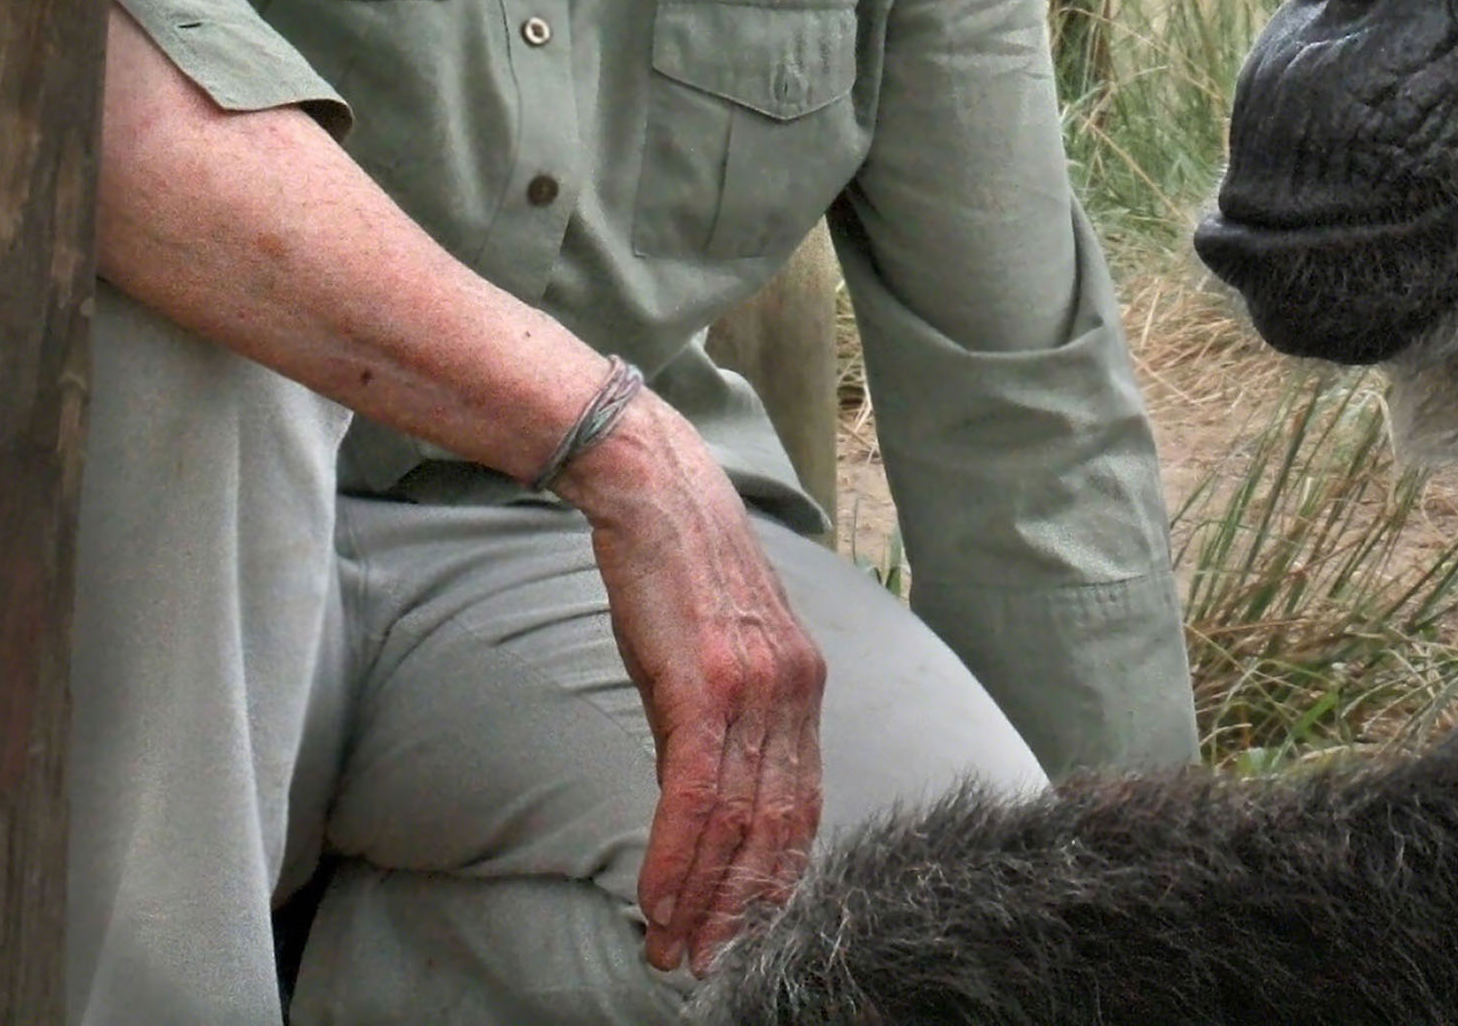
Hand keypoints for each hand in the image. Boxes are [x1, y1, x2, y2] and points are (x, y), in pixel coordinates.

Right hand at [555, 391, 828, 971]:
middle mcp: (795, 692)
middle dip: (742, 908)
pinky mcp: (708, 684)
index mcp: (803, 687)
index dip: (774, 877)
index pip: (801, 807)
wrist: (655, 492)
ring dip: (703, 900)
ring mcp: (757, 689)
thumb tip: (700, 798)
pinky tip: (658, 900)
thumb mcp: (713, 654)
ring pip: (738, 824)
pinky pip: (697, 795)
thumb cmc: (677, 573)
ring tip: (674, 952)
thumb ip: (721, 724)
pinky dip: (677, 858)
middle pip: (778, 829)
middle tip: (708, 965)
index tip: (746, 930)